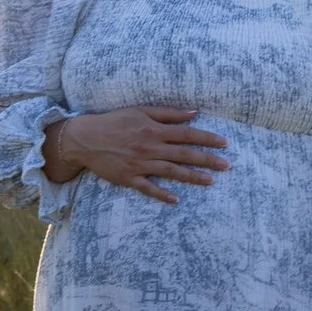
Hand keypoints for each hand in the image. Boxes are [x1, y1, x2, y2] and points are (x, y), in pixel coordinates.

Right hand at [43, 106, 228, 202]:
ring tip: (210, 181)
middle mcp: (150, 147)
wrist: (84, 138)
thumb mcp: (140, 111)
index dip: (207, 138)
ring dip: (192, 177)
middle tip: (227, 166)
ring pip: (171, 172)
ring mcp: (140, 164)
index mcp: (154, 130)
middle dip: (207, 160)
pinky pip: (147, 188)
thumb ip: (168, 113)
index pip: (187, 134)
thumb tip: (193, 113)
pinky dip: (161, 194)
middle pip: (184, 154)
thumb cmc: (114, 121)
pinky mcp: (128, 177)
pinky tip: (175, 200)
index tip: (224, 143)